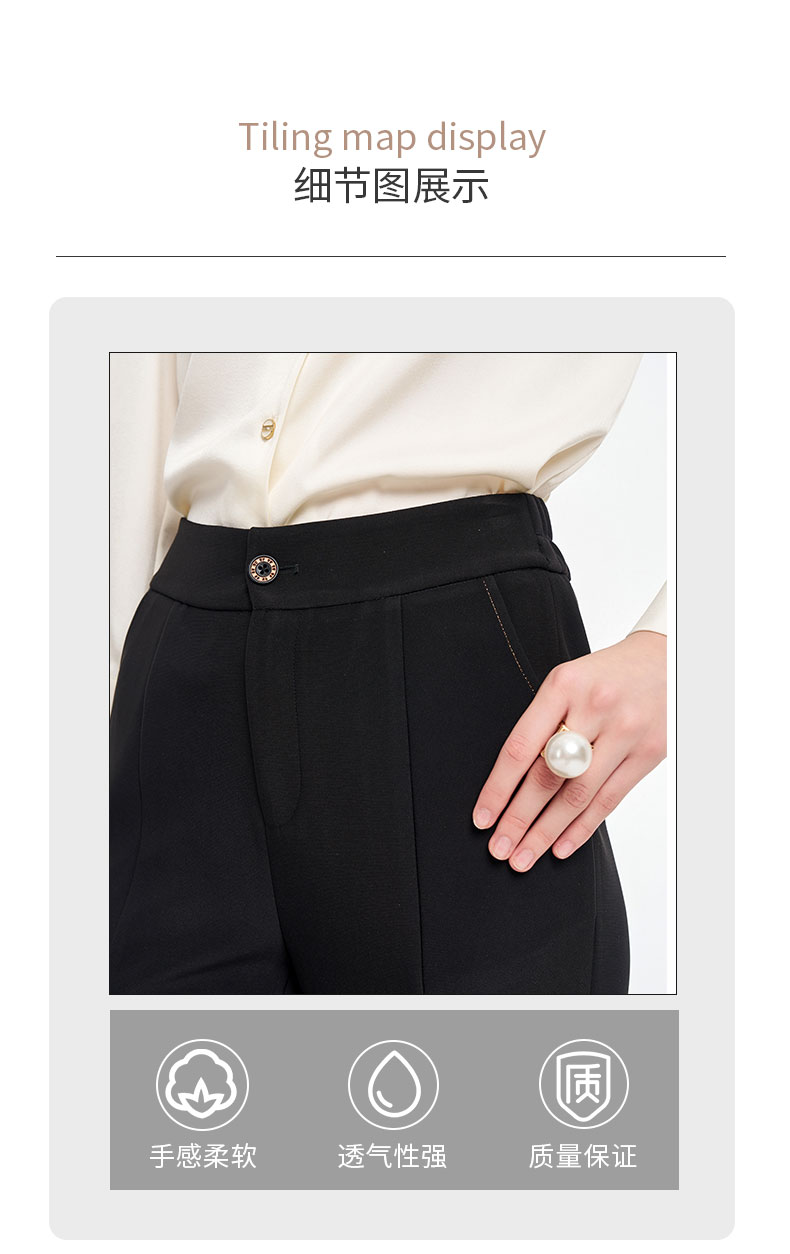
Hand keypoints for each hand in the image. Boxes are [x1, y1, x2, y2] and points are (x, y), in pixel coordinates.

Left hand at [472, 630, 666, 870]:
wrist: (665, 660)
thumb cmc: (605, 675)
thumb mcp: (567, 683)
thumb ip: (542, 724)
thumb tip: (511, 784)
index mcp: (563, 686)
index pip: (520, 747)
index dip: (498, 788)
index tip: (482, 818)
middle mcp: (594, 708)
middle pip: (547, 776)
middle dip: (519, 819)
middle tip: (499, 848)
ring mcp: (625, 732)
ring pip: (577, 795)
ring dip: (547, 833)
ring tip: (524, 857)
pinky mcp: (649, 752)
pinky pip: (609, 800)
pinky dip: (582, 828)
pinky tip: (561, 847)